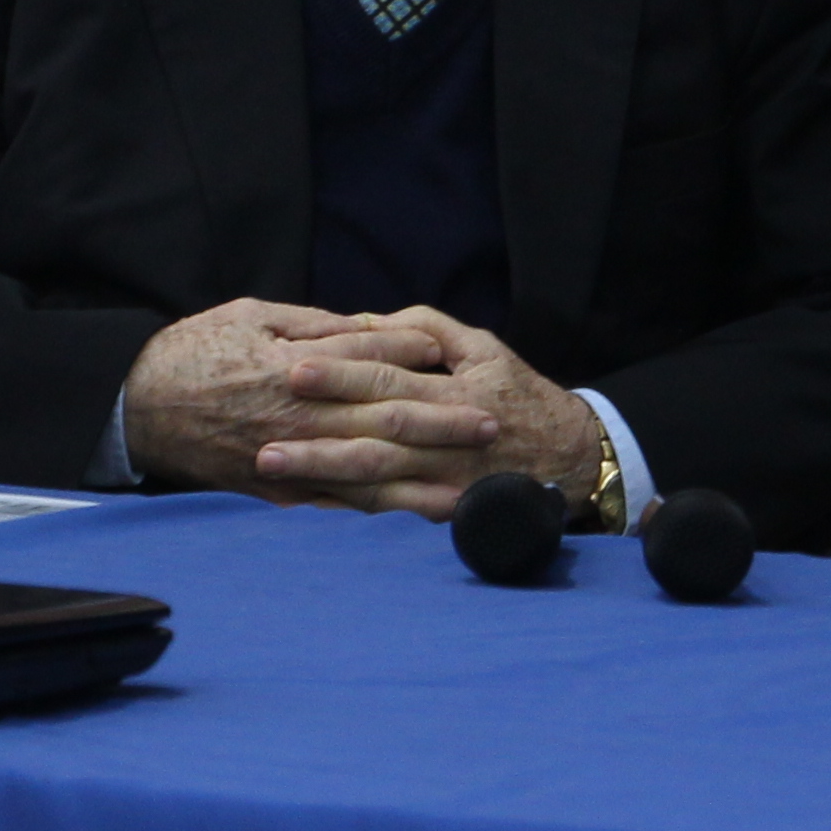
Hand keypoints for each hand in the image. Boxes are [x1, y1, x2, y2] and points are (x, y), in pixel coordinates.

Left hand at [237, 304, 602, 518]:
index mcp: (454, 390)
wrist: (569, 457)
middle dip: (314, 433)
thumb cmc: (518, 393)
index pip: (388, 379)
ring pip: (373, 478)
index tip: (292, 367)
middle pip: (371, 435)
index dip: (340, 374)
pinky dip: (348, 508)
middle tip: (261, 429)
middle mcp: (445, 438)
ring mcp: (443, 479)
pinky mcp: (442, 508)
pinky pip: (389, 509)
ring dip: (319, 474)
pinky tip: (308, 502)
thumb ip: (426, 329)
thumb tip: (367, 321)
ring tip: (270, 467)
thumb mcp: (484, 347)